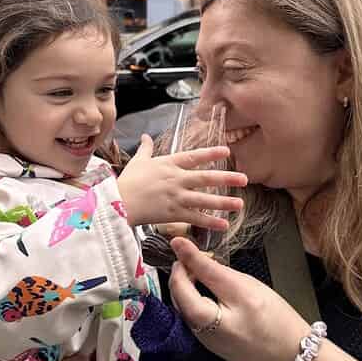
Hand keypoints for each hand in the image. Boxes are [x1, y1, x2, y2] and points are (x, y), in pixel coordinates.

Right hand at [117, 135, 246, 228]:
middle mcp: (176, 179)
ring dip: (224, 202)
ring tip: (240, 204)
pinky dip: (210, 222)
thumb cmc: (126, 182)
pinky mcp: (173, 214)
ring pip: (205, 199)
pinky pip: (196, 218)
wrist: (117, 203)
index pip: (194, 156)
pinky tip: (224, 225)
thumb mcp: (138, 161)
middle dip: (227, 178)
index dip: (211, 153)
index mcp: (169, 164)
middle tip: (245, 179)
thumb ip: (146, 148)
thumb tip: (145, 135)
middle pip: (206, 178)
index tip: (227, 151)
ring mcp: (176, 197)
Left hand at [168, 237, 310, 360]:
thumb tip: (181, 247)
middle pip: (178, 296)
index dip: (180, 259)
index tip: (181, 241)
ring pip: (185, 305)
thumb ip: (210, 269)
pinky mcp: (210, 342)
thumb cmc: (274, 319)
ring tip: (207, 270)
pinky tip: (212, 289)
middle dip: (184, 272)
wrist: (291, 354)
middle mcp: (199, 333)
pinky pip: (195, 315)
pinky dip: (198, 298)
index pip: (180, 283)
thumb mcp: (243, 287)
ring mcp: (204, 340)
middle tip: (202, 256)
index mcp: (206, 319)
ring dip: (189, 284)